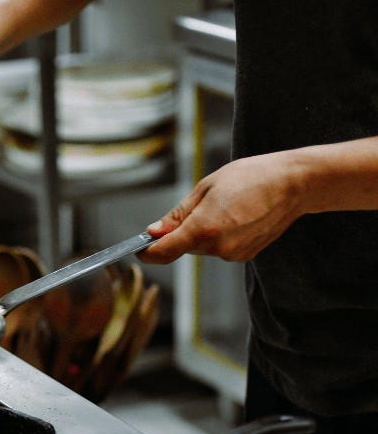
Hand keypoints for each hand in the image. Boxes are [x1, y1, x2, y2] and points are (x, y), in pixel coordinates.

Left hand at [139, 152, 306, 263]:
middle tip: (201, 204)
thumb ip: (177, 215)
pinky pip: (220, 247)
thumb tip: (154, 231)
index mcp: (203, 229)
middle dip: (182, 231)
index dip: (147, 252)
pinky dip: (220, 235)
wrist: (294, 184)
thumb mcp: (206, 187)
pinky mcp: (245, 256)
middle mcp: (217, 248)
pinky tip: (238, 216)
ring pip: (202, 247)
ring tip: (226, 206)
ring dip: (203, 232)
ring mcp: (233, 254)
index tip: (138, 248)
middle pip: (183, 247)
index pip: (163, 252)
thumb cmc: (250, 177)